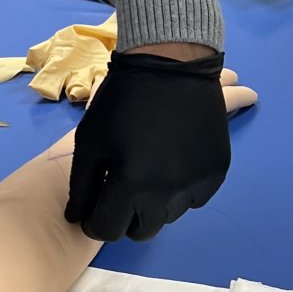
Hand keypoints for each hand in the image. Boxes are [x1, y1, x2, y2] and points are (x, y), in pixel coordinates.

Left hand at [66, 49, 229, 241]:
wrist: (173, 60)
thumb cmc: (121, 99)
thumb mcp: (89, 139)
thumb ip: (80, 185)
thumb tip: (77, 220)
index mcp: (130, 185)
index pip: (107, 231)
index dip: (95, 222)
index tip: (94, 208)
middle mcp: (165, 193)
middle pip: (141, 231)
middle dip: (126, 217)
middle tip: (122, 191)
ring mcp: (194, 184)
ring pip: (168, 216)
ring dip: (155, 204)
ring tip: (149, 171)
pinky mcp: (215, 174)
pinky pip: (194, 199)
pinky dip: (181, 190)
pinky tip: (173, 164)